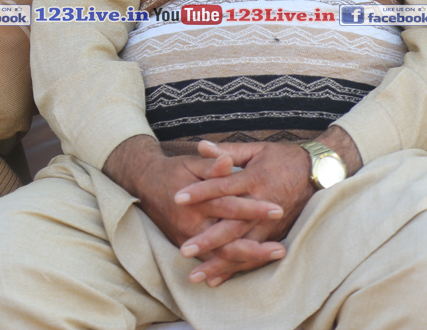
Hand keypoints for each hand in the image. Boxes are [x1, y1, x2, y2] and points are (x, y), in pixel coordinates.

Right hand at [102, 135, 285, 248]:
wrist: (145, 183)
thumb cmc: (175, 170)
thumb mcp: (193, 163)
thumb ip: (212, 164)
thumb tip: (228, 160)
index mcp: (197, 200)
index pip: (230, 207)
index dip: (254, 209)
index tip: (277, 210)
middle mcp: (191, 223)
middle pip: (226, 241)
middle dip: (255, 247)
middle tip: (281, 249)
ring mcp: (187, 238)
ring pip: (220, 256)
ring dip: (247, 260)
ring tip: (274, 256)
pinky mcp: (185, 245)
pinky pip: (210, 260)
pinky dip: (230, 267)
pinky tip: (251, 266)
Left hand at [172, 127, 361, 286]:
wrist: (318, 171)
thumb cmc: (284, 158)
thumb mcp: (257, 149)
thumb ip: (227, 151)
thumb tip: (201, 145)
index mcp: (255, 178)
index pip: (223, 186)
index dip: (201, 191)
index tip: (177, 198)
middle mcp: (262, 203)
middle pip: (232, 224)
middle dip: (208, 239)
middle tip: (184, 250)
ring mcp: (270, 222)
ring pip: (243, 245)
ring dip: (220, 262)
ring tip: (197, 276)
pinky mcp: (276, 233)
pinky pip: (255, 254)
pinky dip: (236, 268)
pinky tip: (218, 280)